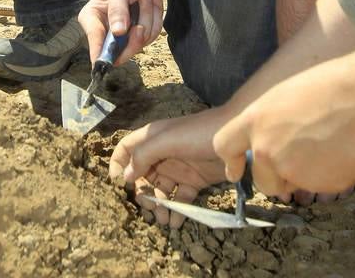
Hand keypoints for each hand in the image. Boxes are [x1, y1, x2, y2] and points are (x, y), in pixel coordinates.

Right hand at [78, 0, 163, 62]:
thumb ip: (117, 9)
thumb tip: (118, 32)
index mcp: (91, 19)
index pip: (94, 40)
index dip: (100, 54)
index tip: (106, 63)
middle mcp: (104, 33)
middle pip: (117, 53)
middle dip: (132, 40)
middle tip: (139, 26)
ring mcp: (122, 38)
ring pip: (138, 44)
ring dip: (146, 22)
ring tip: (142, 2)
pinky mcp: (137, 38)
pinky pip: (150, 38)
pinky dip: (154, 23)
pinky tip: (147, 10)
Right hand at [109, 113, 224, 226]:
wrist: (237, 138)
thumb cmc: (199, 134)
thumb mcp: (168, 140)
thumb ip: (144, 155)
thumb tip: (125, 177)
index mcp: (152, 138)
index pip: (126, 149)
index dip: (118, 164)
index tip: (117, 186)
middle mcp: (162, 153)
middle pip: (142, 175)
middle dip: (141, 194)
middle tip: (148, 208)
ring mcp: (179, 167)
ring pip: (160, 190)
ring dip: (159, 206)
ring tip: (164, 219)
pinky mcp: (195, 180)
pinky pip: (180, 198)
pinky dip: (177, 210)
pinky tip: (177, 221)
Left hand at [212, 54, 354, 197]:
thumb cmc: (325, 87)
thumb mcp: (281, 97)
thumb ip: (266, 123)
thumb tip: (262, 140)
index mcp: (254, 120)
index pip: (223, 145)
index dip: (229, 161)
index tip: (234, 170)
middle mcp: (266, 149)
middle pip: (260, 179)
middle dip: (273, 176)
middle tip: (295, 158)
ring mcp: (290, 170)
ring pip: (287, 186)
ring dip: (297, 178)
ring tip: (319, 148)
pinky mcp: (317, 185)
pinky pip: (315, 188)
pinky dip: (324, 177)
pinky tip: (336, 152)